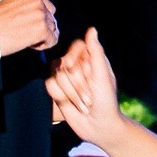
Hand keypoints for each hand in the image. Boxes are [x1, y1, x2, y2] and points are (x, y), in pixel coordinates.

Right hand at [0, 0, 58, 53]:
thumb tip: (44, 17)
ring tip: (25, 38)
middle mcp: (37, 0)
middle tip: (25, 33)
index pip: (47, 7)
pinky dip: (43, 45)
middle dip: (41, 28)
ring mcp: (41, 14)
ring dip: (42, 37)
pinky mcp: (42, 29)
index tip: (26, 24)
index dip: (38, 19)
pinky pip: (53, 40)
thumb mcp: (13, 4)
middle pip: (51, 19)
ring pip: (53, 30)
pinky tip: (30, 44)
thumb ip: (29, 6)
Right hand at [46, 30, 125, 147]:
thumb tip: (91, 29)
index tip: (74, 68)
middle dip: (78, 83)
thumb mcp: (103, 76)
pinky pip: (50, 86)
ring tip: (84, 104)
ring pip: (56, 75)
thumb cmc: (106, 101)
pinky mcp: (57, 90)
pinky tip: (71, 105)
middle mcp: (77, 66)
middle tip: (90, 97)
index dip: (73, 57)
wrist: (99, 126)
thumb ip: (96, 52)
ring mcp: (66, 78)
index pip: (76, 46)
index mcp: (91, 59)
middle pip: (65, 62)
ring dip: (72, 93)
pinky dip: (61, 97)